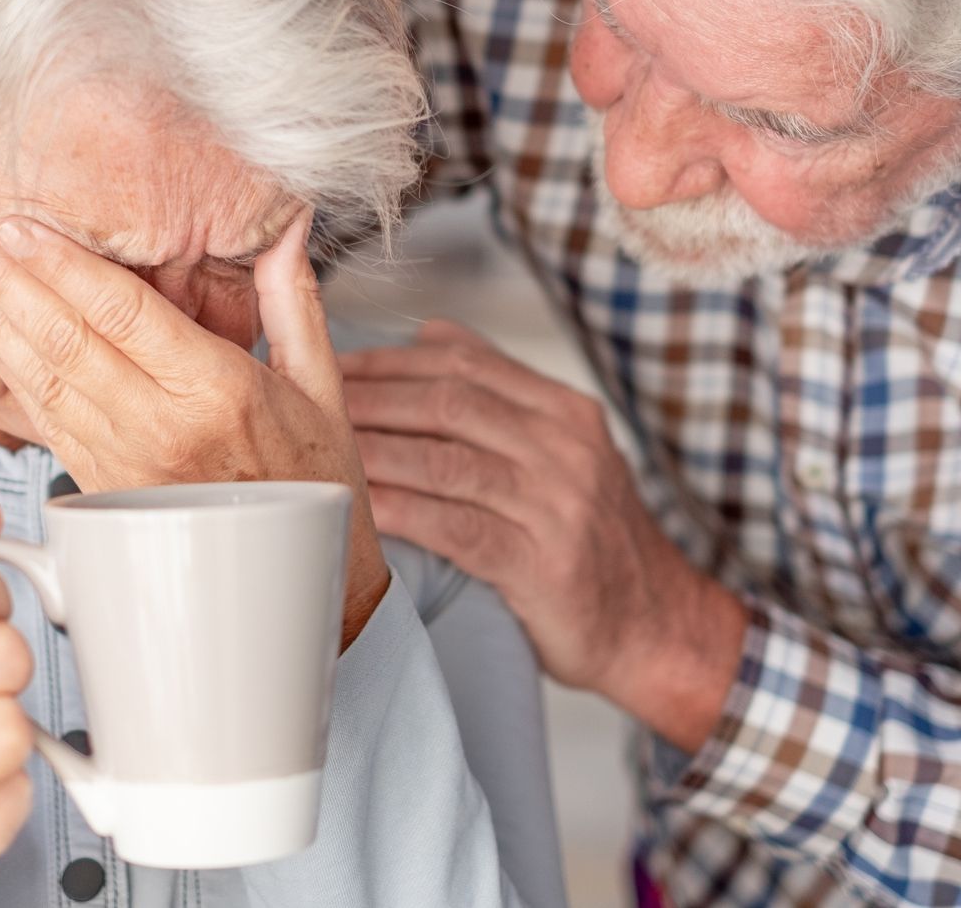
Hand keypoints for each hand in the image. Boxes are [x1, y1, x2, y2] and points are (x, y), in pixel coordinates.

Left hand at [0, 213, 390, 647]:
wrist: (300, 585)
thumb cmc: (316, 482)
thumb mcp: (321, 385)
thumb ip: (291, 299)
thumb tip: (289, 228)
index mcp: (219, 390)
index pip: (123, 312)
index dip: (63, 265)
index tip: (20, 225)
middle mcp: (164, 427)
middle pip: (68, 341)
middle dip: (8, 282)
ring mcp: (126, 464)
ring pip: (45, 381)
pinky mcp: (102, 492)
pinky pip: (47, 423)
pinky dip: (11, 375)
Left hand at [343, 320, 745, 750]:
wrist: (656, 626)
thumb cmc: (592, 541)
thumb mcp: (564, 453)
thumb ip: (503, 395)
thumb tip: (429, 334)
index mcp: (565, 411)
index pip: (464, 362)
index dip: (388, 360)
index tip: (330, 364)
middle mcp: (564, 447)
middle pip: (447, 401)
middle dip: (368, 398)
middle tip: (304, 403)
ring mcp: (556, 503)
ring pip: (444, 458)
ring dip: (373, 451)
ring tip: (316, 451)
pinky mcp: (541, 563)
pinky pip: (454, 526)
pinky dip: (400, 512)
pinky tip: (359, 509)